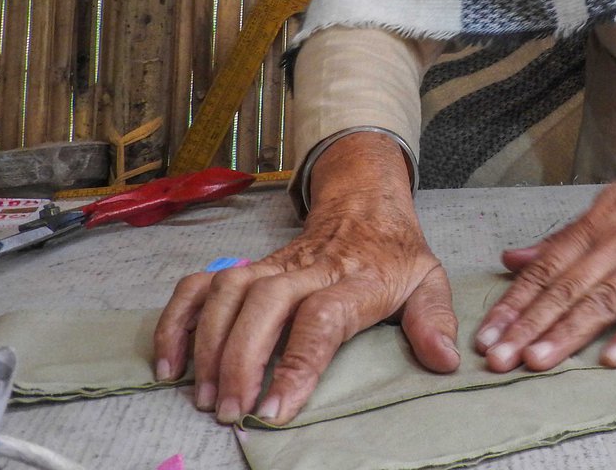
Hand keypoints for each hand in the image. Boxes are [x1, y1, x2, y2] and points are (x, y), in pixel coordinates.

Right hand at [152, 133, 458, 424]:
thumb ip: (435, 319)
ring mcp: (273, 264)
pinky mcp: (248, 266)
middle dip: (241, 360)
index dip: (298, 363)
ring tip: (205, 397)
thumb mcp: (428, 280)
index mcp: (356, 278)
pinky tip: (170, 363)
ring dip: (208, 343)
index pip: (322, 318)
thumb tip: (445, 358)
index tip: (276, 409)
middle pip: (264, 304)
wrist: (365, 203)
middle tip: (231, 411)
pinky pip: (201, 284)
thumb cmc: (394, 253)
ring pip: (228, 292)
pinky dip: (178, 319)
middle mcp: (309, 268)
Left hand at [474, 114, 615, 372]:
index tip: (486, 335)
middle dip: (529, 325)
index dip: (514, 303)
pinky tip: (613, 357)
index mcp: (594, 225)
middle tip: (498, 358)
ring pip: (603, 300)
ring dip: (568, 332)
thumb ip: (561, 238)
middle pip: (566, 289)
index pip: (545, 269)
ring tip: (537, 360)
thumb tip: (512, 258)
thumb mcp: (606, 204)